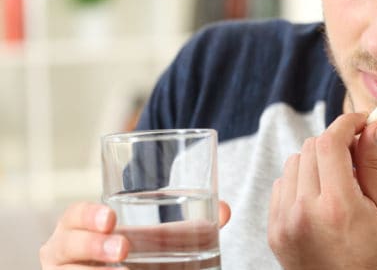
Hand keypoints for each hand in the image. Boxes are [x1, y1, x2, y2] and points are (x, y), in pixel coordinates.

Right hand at [39, 200, 230, 268]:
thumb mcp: (157, 240)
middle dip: (93, 246)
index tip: (111, 218)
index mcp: (80, 228)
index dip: (87, 215)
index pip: (74, 216)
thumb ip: (187, 226)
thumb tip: (224, 210)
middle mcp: (63, 253)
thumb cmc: (136, 254)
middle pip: (64, 246)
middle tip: (124, 249)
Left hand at [268, 113, 376, 269]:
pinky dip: (300, 181)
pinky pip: (282, 186)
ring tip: (340, 180)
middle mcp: (303, 213)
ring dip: (316, 161)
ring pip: (293, 163)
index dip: (346, 124)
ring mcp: (283, 223)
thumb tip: (373, 125)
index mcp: (338, 207)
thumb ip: (375, 165)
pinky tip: (321, 197)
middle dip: (335, 143)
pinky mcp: (274, 232)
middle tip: (357, 151)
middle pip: (310, 148)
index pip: (329, 143)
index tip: (361, 121)